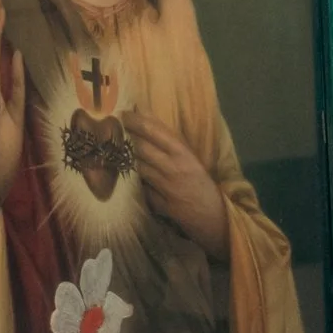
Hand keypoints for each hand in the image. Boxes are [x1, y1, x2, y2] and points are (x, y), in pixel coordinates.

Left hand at [128, 109, 228, 260]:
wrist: (218, 219)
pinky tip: (129, 181)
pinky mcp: (162, 206)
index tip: (124, 114)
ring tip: (118, 152)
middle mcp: (174, 168)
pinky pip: (143, 191)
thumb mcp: (195, 163)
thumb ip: (176, 148)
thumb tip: (153, 129)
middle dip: (126, 137)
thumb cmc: (206, 187)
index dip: (137, 121)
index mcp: (185, 154)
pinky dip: (137, 185)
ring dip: (128, 160)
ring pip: (139, 168)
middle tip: (114, 130)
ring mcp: (167, 188)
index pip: (156, 131)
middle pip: (143, 148)